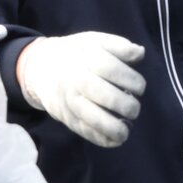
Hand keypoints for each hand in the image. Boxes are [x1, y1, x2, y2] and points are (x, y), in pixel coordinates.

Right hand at [18, 33, 146, 147]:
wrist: (41, 67)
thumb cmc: (78, 54)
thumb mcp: (96, 41)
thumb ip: (120, 46)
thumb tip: (140, 53)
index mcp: (86, 58)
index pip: (111, 68)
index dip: (130, 79)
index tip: (140, 88)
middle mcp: (76, 80)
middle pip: (103, 94)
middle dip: (124, 105)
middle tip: (134, 109)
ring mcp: (68, 100)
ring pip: (90, 117)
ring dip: (112, 127)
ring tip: (126, 132)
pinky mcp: (65, 116)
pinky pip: (81, 130)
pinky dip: (99, 138)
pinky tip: (115, 141)